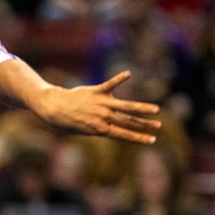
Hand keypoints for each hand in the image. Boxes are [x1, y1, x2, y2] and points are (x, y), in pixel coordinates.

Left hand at [38, 71, 160, 143]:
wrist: (55, 108)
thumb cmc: (68, 122)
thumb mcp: (84, 131)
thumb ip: (101, 128)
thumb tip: (114, 129)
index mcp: (101, 129)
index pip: (125, 135)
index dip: (139, 138)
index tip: (153, 140)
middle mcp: (104, 117)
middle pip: (129, 121)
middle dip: (145, 125)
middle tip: (159, 126)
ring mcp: (102, 104)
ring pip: (127, 106)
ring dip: (142, 108)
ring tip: (155, 110)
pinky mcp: (97, 91)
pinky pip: (111, 84)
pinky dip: (119, 78)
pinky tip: (128, 74)